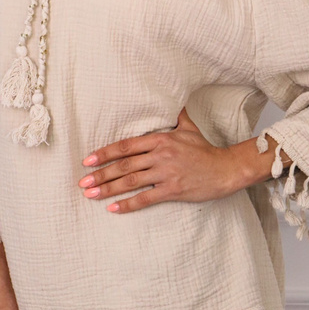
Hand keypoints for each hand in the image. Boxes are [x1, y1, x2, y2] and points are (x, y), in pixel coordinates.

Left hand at [78, 108, 244, 213]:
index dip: (105, 153)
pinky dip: (128, 204)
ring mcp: (166, 173)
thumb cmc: (205, 149)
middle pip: (123, 164)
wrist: (226, 168)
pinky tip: (113, 208)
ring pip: (130, 181)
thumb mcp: (189, 127)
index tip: (88, 160)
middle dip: (100, 174)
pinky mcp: (173, 190)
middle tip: (82, 181)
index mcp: (160, 139)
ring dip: (108, 189)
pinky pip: (146, 198)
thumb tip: (173, 101)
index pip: (126, 145)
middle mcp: (160, 155)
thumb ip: (176, 116)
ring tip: (90, 195)